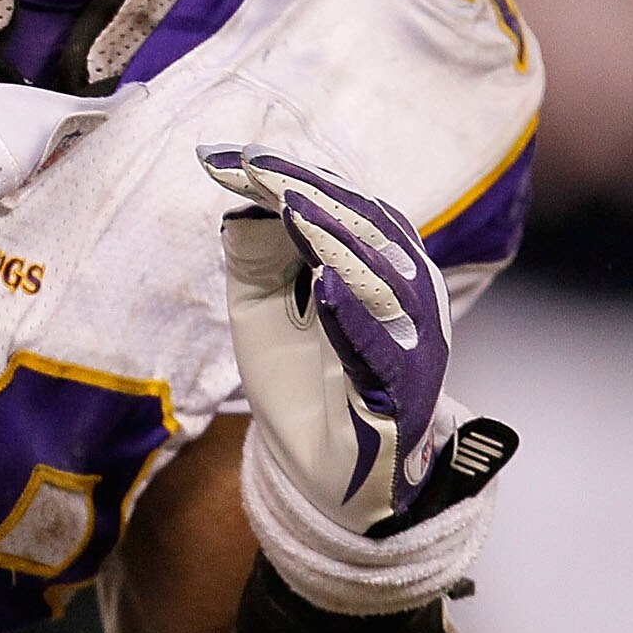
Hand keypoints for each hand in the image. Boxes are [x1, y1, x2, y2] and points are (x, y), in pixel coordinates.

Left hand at [201, 147, 452, 533]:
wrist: (325, 475)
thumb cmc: (300, 380)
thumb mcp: (262, 310)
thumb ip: (255, 258)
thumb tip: (240, 206)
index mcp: (375, 267)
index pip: (335, 208)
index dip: (283, 178)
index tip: (223, 158)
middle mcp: (404, 295)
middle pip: (361, 229)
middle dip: (303, 193)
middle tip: (250, 165)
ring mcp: (409, 343)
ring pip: (380, 278)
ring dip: (334, 238)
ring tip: (288, 203)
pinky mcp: (401, 394)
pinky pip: (382, 351)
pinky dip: (356, 316)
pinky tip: (326, 284)